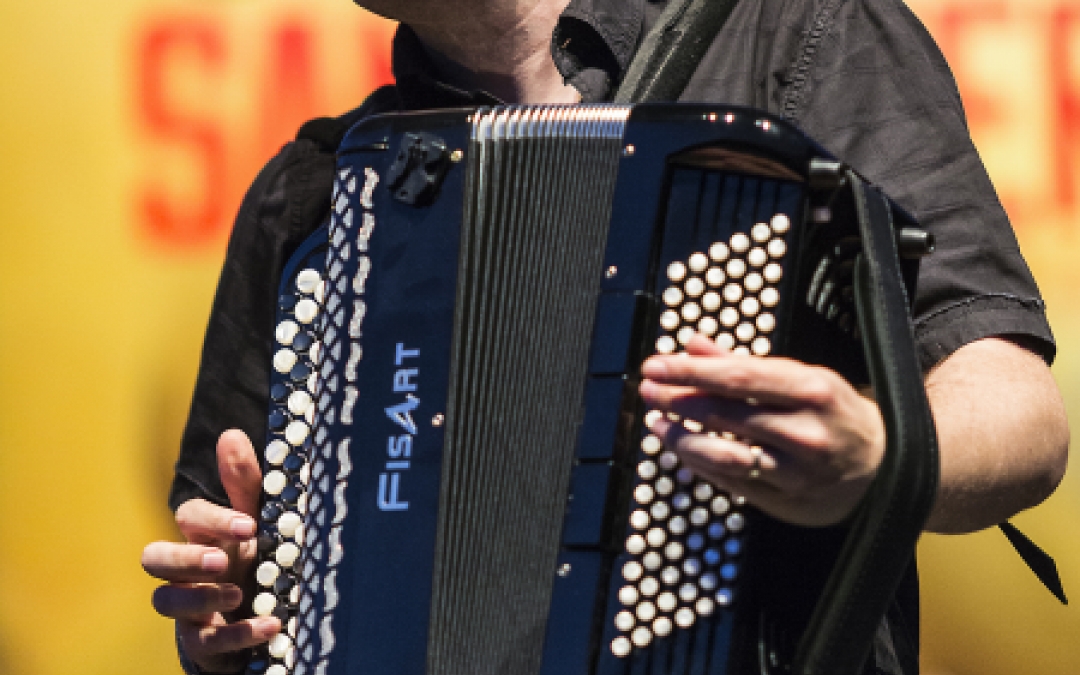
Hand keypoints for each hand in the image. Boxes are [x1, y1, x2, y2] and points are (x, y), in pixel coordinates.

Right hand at [142, 430, 279, 672]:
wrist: (262, 615)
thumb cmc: (253, 560)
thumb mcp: (257, 521)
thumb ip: (246, 483)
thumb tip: (231, 434)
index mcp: (202, 535)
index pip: (188, 516)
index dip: (212, 519)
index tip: (249, 525)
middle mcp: (187, 569)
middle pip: (155, 558)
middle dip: (183, 559)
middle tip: (221, 560)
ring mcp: (189, 606)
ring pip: (164, 601)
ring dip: (199, 597)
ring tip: (236, 594)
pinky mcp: (201, 641)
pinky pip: (205, 642)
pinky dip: (237, 635)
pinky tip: (270, 626)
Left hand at [638, 335, 885, 526]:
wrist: (889, 469)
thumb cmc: (835, 414)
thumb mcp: (801, 377)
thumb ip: (743, 363)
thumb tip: (693, 345)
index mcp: (812, 390)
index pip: (738, 376)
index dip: (690, 371)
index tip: (656, 365)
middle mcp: (805, 431)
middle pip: (726, 414)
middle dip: (677, 401)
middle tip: (648, 390)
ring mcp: (796, 472)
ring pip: (724, 456)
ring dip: (681, 439)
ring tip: (657, 424)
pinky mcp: (787, 504)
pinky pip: (732, 484)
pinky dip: (701, 466)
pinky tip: (683, 451)